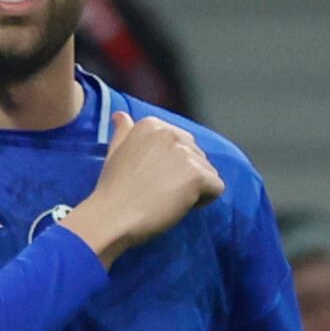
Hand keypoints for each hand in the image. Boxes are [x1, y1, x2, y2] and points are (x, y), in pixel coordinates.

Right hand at [62, 108, 223, 267]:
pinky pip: (217, 188)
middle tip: (162, 192)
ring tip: (170, 200)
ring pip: (209, 171)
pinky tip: (183, 206)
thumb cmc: (112, 188)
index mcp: (152, 125)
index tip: (153, 179)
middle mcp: (171, 134)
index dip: (172, 165)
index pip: (182, 142)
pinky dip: (205, 200)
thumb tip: (121, 115)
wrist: (113, 215)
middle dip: (186, 174)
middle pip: (197, 155)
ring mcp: (186, 154)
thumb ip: (124, 132)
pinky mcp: (197, 176)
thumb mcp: (115, 152)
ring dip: (195, 188)